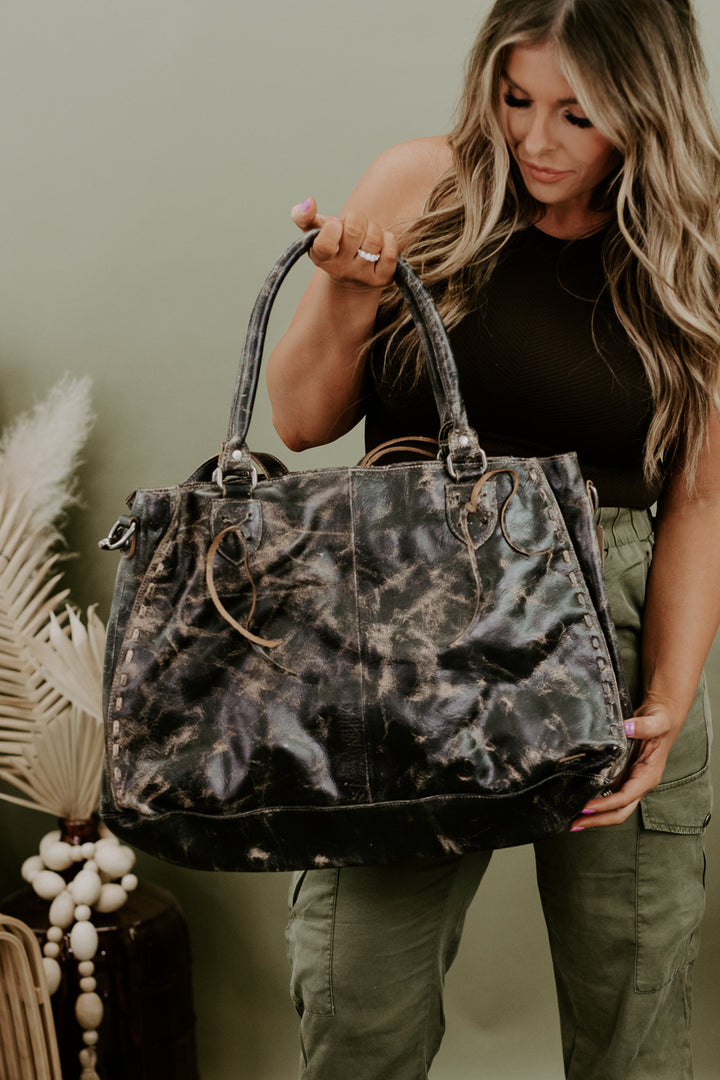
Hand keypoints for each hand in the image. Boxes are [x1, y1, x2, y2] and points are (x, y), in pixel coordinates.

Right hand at [290, 196, 397, 288]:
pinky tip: (380, 244)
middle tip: (355, 225)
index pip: (326, 241)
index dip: (334, 226)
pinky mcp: (382, 279)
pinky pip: (390, 251)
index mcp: (321, 257)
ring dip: (374, 229)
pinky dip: (388, 240)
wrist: (350, 279)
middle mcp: (340, 270)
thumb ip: (303, 216)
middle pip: (355, 230)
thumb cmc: (333, 247)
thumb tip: (310, 202)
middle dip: (358, 219)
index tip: (336, 226)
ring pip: (374, 240)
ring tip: (367, 235)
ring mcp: (362, 276)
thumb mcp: (314, 232)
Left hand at [568, 700, 684, 830]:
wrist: (660, 717)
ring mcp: (630, 782)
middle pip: (619, 811)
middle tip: (573, 824)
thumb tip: (627, 727)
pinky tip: (578, 801)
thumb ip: (643, 726)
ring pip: (612, 806)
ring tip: (572, 819)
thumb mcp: (656, 722)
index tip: (586, 808)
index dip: (605, 805)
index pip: (625, 798)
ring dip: (594, 815)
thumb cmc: (661, 721)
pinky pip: (607, 794)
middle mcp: (639, 783)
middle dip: (597, 820)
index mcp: (648, 776)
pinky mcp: (622, 776)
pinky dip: (594, 801)